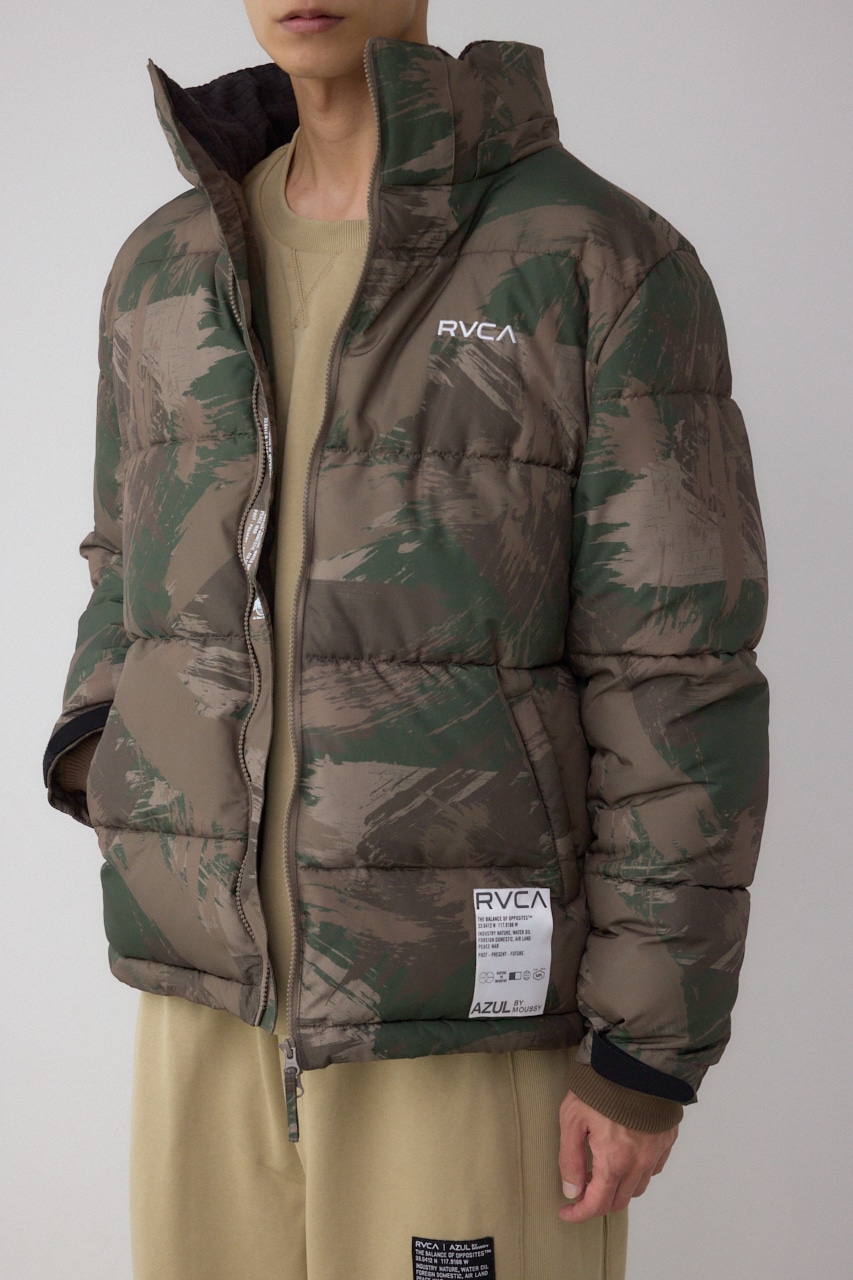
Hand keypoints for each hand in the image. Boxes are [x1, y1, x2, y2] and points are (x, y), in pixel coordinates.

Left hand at [557, 1090, 677, 1222]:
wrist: (638, 1061)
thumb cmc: (601, 1086)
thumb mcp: (572, 1119)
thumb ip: (570, 1158)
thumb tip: (571, 1190)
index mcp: (614, 1161)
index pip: (597, 1204)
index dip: (579, 1214)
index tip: (566, 1212)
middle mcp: (639, 1163)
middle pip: (618, 1202)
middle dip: (597, 1203)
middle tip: (581, 1190)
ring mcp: (656, 1153)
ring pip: (637, 1188)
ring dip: (618, 1189)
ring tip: (601, 1171)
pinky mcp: (666, 1140)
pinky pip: (653, 1169)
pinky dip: (637, 1172)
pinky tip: (624, 1157)